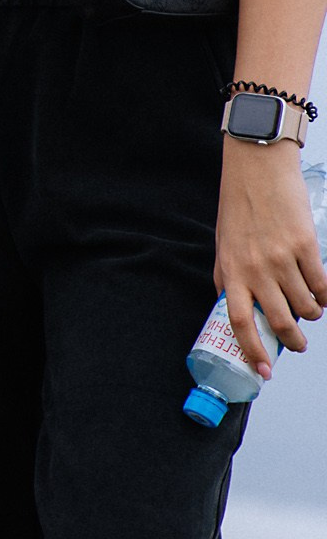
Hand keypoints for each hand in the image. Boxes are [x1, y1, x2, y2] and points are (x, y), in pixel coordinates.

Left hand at [215, 139, 326, 370]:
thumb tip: (228, 305)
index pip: (239, 323)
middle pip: (280, 322)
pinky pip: (322, 285)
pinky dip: (326, 296)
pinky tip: (324, 296)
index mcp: (232, 271)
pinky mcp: (306, 246)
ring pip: (306, 307)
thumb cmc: (238, 205)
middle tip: (299, 344)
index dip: (252, 351)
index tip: (263, 370)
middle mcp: (256, 269)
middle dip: (293, 341)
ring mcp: (282, 259)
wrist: (257, 168)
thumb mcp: (222, 244)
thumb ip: (227, 276)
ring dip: (311, 315)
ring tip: (311, 312)